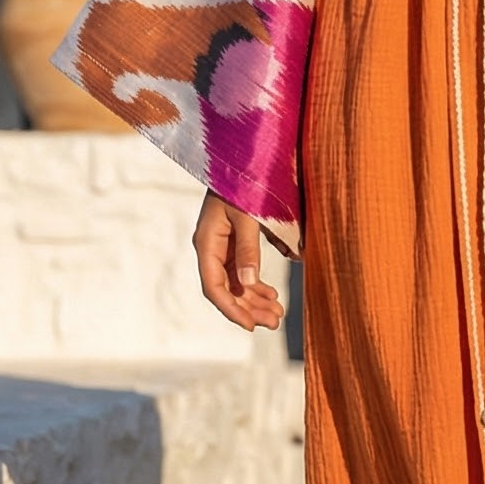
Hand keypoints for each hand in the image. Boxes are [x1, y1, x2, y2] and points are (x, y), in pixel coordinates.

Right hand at [193, 190, 284, 330]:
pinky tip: (272, 295)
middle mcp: (211, 248)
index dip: (231, 309)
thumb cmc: (242, 181)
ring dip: (255, 300)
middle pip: (226, 289)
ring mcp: (222, 246)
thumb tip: (250, 283)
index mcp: (207, 243)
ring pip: (236, 283)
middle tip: (275, 322)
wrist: (241, 158)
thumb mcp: (246, 214)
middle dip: (249, 308)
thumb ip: (248, 247)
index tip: (250, 325)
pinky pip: (243, 271)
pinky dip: (256, 285)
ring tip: (278, 313)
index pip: (214, 286)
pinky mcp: (234, 242)